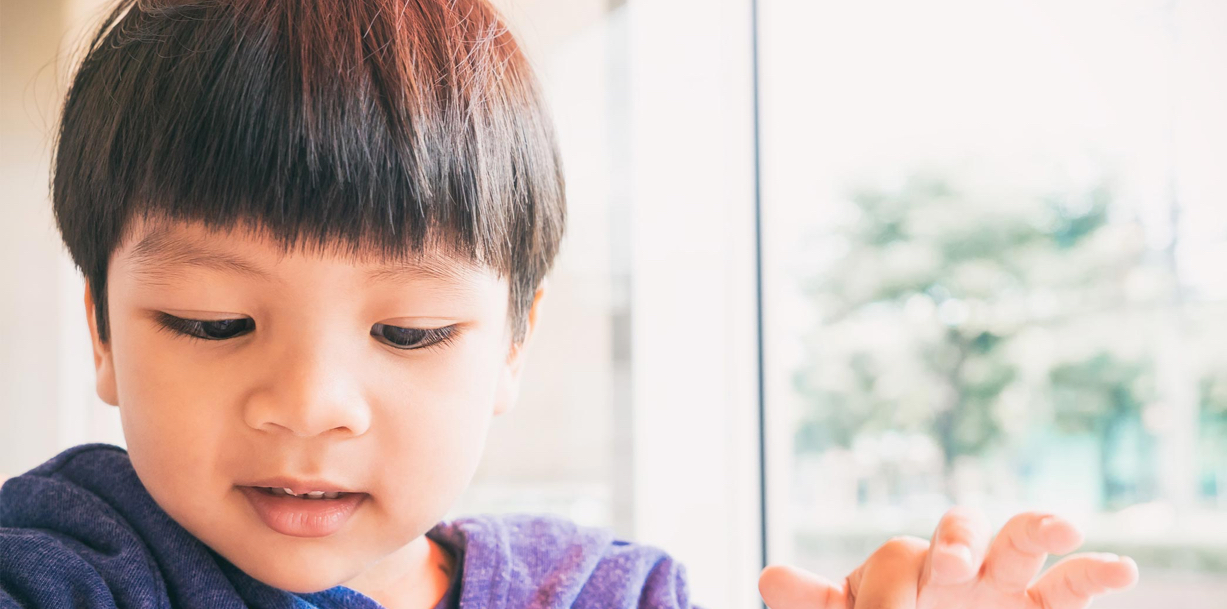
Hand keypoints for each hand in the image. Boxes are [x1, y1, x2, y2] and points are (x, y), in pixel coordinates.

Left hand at [758, 506, 1138, 608]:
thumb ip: (816, 602)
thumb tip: (768, 574)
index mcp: (905, 568)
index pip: (896, 557)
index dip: (886, 592)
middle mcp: (955, 568)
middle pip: (961, 525)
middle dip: (957, 541)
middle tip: (947, 572)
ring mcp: (1002, 587)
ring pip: (1021, 541)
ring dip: (1038, 527)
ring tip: (1061, 527)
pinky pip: (1071, 588)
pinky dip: (1096, 573)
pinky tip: (1120, 569)